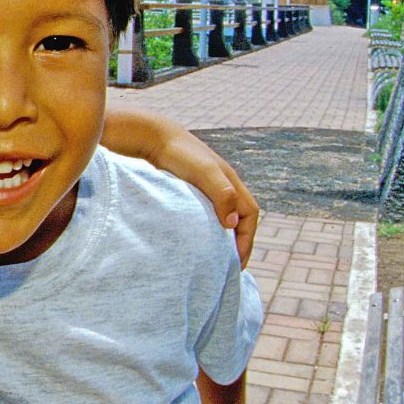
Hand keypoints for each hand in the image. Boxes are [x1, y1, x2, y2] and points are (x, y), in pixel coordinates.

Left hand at [151, 129, 259, 267]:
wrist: (153, 138)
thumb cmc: (179, 154)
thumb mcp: (204, 173)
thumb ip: (222, 195)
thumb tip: (232, 225)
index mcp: (231, 182)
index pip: (250, 216)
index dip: (247, 239)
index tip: (238, 261)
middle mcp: (223, 185)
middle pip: (241, 218)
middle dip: (240, 241)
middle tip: (231, 266)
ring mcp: (207, 187)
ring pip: (224, 216)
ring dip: (225, 236)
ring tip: (217, 257)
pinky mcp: (191, 189)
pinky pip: (207, 213)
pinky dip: (209, 228)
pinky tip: (198, 239)